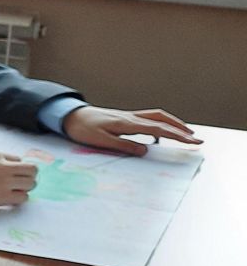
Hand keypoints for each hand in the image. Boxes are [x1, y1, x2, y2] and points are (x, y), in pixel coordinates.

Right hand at [0, 150, 36, 208]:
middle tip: (21, 183)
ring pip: (30, 184)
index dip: (17, 168)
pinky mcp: (4, 196)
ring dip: (25, 188)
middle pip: (32, 170)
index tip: (13, 175)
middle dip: (29, 177)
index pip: (19, 160)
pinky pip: (24, 198)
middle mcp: (4, 167)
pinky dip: (19, 199)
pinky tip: (10, 198)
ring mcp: (5, 182)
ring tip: (15, 191)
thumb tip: (16, 167)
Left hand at [63, 105, 199, 155]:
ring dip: (173, 123)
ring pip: (157, 116)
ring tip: (185, 133)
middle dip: (181, 129)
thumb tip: (146, 150)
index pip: (159, 129)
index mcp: (127, 123)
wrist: (69, 115)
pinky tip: (162, 131)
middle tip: (196, 139)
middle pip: (163, 120)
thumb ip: (123, 145)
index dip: (178, 136)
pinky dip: (161, 122)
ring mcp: (128, 116)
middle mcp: (131, 117)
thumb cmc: (82, 128)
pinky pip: (148, 118)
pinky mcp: (124, 118)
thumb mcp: (101, 140)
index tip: (193, 142)